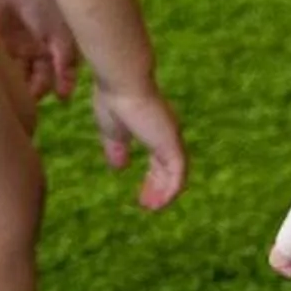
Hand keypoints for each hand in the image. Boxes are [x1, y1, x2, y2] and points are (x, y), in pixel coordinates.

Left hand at [0, 0, 80, 102]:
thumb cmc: (48, 3)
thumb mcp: (62, 34)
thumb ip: (65, 62)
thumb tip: (66, 94)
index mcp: (57, 48)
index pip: (60, 74)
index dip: (61, 86)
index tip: (60, 97)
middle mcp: (38, 51)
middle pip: (37, 79)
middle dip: (35, 90)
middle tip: (31, 99)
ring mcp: (17, 50)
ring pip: (18, 75)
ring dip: (18, 85)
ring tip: (17, 91)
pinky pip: (0, 65)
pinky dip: (2, 75)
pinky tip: (3, 81)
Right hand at [93, 69, 186, 210]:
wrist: (122, 83)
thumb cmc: (114, 99)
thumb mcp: (112, 131)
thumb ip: (117, 148)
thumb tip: (120, 166)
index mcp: (154, 129)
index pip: (160, 159)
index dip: (153, 178)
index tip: (144, 195)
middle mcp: (167, 134)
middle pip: (169, 168)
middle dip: (159, 187)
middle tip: (148, 204)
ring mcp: (171, 138)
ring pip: (176, 173)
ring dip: (165, 193)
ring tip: (153, 207)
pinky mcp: (171, 143)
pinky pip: (178, 174)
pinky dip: (171, 190)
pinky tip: (160, 203)